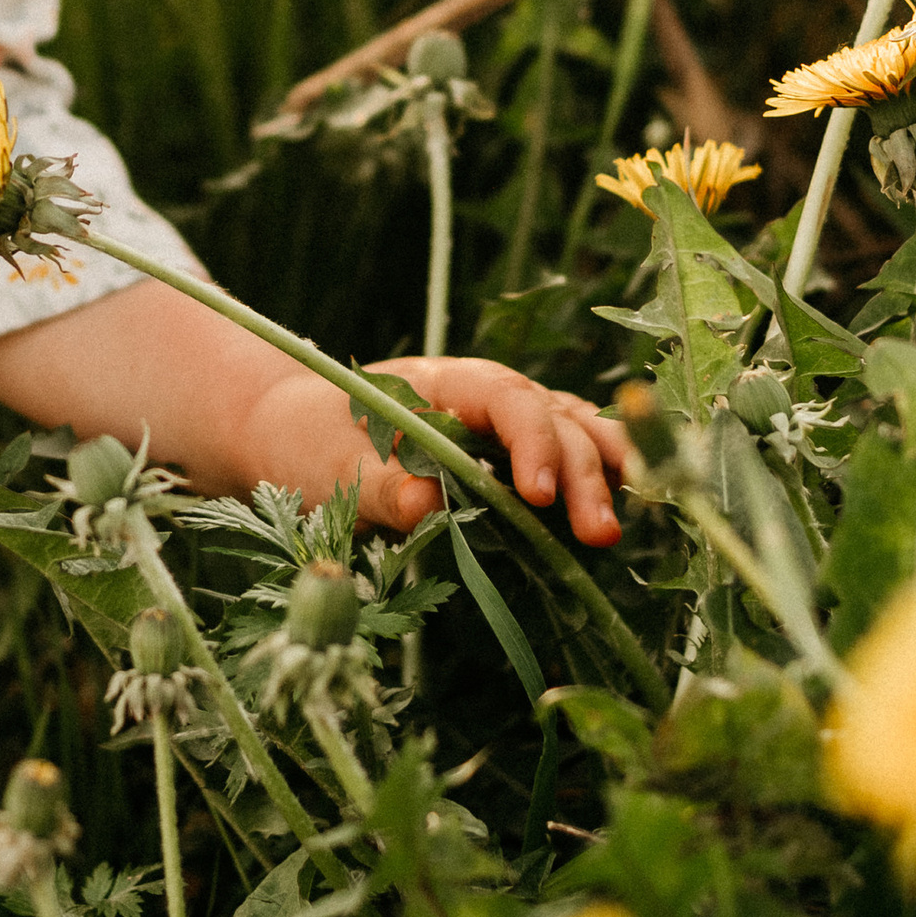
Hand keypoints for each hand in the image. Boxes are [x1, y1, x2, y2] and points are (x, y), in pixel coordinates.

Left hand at [243, 352, 628, 545]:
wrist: (290, 439)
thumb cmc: (307, 444)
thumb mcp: (329, 466)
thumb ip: (379, 486)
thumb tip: (428, 505)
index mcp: (442, 383)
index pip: (507, 398)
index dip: (532, 441)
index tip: (539, 496)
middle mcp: (483, 395)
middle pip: (552, 417)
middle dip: (581, 472)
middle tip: (601, 533)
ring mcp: (499, 425)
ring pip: (571, 429)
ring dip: (603, 470)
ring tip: (625, 520)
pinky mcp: (504, 460)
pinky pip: (562, 456)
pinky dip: (593, 475)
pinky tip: (618, 506)